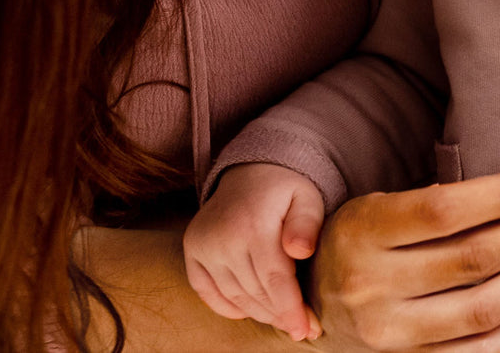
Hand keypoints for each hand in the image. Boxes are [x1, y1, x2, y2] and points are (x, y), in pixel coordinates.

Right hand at [184, 163, 323, 341]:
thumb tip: (301, 251)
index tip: (307, 329)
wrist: (250, 169)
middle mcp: (223, 236)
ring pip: (233, 295)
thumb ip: (307, 224)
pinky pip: (206, 290)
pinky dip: (226, 307)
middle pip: (254, 292)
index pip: (274, 280)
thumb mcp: (307, 197)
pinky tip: (248, 311)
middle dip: (279, 314)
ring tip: (280, 319)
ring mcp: (203, 243)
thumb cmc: (286, 188)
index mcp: (254, 224)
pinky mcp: (192, 247)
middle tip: (301, 328)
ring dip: (258, 312)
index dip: (290, 308)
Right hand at [305, 172, 499, 351]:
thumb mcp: (373, 208)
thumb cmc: (354, 248)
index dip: (495, 195)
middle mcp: (375, 287)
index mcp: (363, 233)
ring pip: (486, 306)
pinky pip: (484, 349)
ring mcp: (394, 335)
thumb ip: (430, 201)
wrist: (313, 311)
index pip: (442, 211)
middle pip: (475, 257)